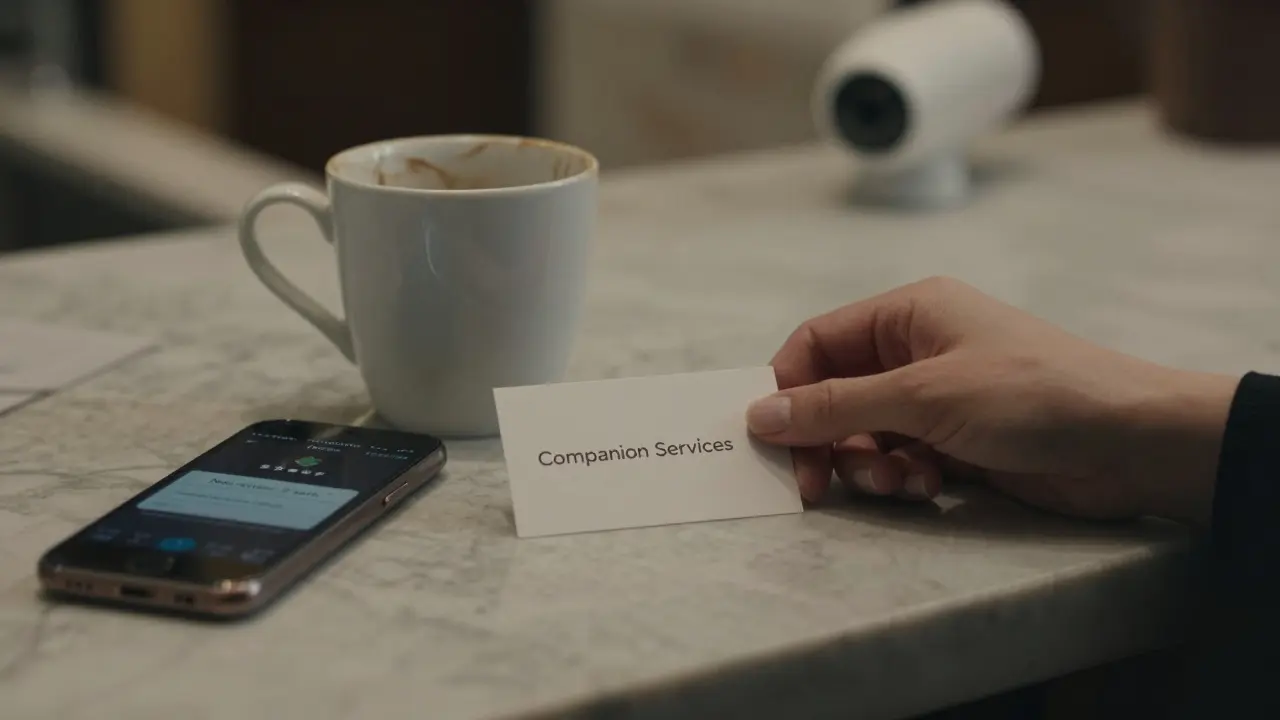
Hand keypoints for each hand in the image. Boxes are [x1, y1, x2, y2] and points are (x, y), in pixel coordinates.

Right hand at [746, 277, 1237, 524]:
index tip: (773, 438)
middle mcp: (916, 351)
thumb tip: (759, 414)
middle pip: (835, 395)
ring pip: (865, 435)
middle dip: (828, 441)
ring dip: (869, 466)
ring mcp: (937, 398)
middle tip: (817, 487)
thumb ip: (837, 407)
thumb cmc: (1027, 395)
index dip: (788, 389)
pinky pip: (900, 459)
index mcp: (907, 315)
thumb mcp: (923, 396)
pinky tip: (931, 488)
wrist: (1129, 443)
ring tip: (902, 483)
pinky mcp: (956, 442)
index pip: (817, 343)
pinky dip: (903, 478)